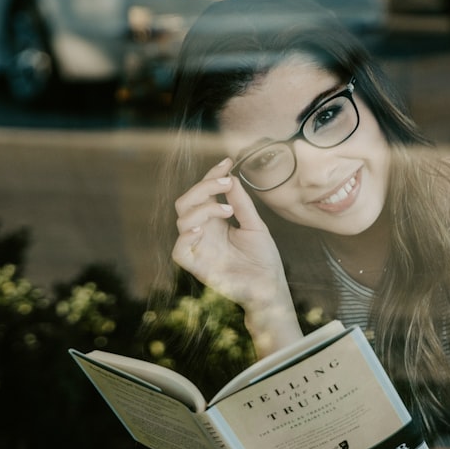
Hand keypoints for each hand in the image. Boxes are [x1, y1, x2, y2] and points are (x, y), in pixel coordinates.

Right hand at [171, 158, 288, 313]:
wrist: (270, 287)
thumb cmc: (264, 258)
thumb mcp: (255, 225)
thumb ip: (241, 202)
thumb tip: (230, 177)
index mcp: (215, 221)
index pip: (204, 193)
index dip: (211, 175)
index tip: (227, 162)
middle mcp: (203, 231)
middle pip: (186, 201)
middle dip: (203, 186)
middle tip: (226, 183)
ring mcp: (198, 248)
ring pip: (182, 219)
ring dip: (203, 208)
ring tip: (228, 210)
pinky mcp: (196, 266)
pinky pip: (179, 249)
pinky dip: (187, 236)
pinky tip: (202, 228)